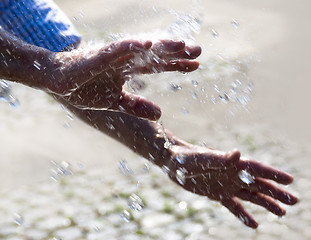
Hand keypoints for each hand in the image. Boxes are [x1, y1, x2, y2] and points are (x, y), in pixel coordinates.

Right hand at [49, 40, 200, 119]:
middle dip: (176, 52)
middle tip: (198, 50)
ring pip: (141, 48)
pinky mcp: (98, 56)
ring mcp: (113, 56)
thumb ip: (136, 106)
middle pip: (155, 54)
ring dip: (161, 45)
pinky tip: (148, 43)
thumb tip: (160, 114)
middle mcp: (125, 60)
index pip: (158, 65)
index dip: (177, 64)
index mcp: (130, 70)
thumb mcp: (116, 102)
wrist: (58, 82)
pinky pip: (117, 49)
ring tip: (181, 43)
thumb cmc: (85, 88)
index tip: (196, 65)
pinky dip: (132, 46)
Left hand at [167, 145, 297, 227]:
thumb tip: (238, 154)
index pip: (257, 169)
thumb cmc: (186, 157)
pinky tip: (254, 225)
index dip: (273, 175)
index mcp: (232, 164)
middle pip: (259, 184)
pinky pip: (233, 207)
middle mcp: (232, 175)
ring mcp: (226, 185)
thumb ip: (220, 158)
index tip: (290, 180)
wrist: (173, 163)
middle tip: (295, 201)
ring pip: (251, 196)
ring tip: (282, 213)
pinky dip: (243, 215)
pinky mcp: (217, 194)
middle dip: (276, 192)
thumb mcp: (202, 158)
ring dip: (266, 204)